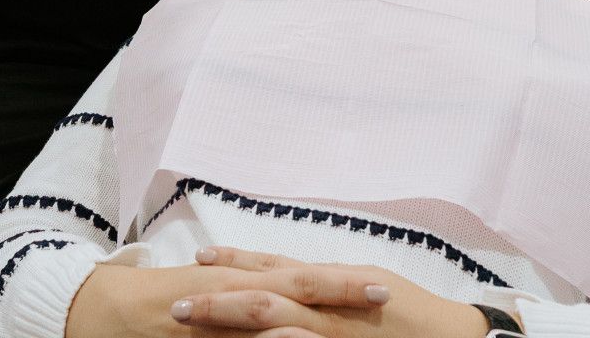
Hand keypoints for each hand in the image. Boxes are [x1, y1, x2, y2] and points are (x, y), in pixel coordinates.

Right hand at [66, 260, 392, 337]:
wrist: (105, 307)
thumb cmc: (163, 299)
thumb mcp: (214, 289)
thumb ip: (251, 292)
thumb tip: (290, 302)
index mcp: (241, 278)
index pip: (301, 277)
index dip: (342, 281)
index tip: (384, 285)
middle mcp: (232, 290)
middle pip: (296, 288)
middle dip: (340, 293)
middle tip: (384, 294)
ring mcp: (215, 316)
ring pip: (269, 320)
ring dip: (308, 324)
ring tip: (346, 327)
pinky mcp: (196, 334)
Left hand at [173, 248, 488, 337]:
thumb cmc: (414, 314)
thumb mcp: (368, 286)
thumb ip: (330, 284)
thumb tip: (296, 274)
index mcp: (335, 283)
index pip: (276, 269)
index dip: (236, 263)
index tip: (199, 259)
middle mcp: (330, 306)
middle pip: (264, 297)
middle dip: (217, 300)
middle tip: (175, 305)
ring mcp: (334, 336)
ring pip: (272, 327)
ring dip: (229, 326)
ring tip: (191, 326)